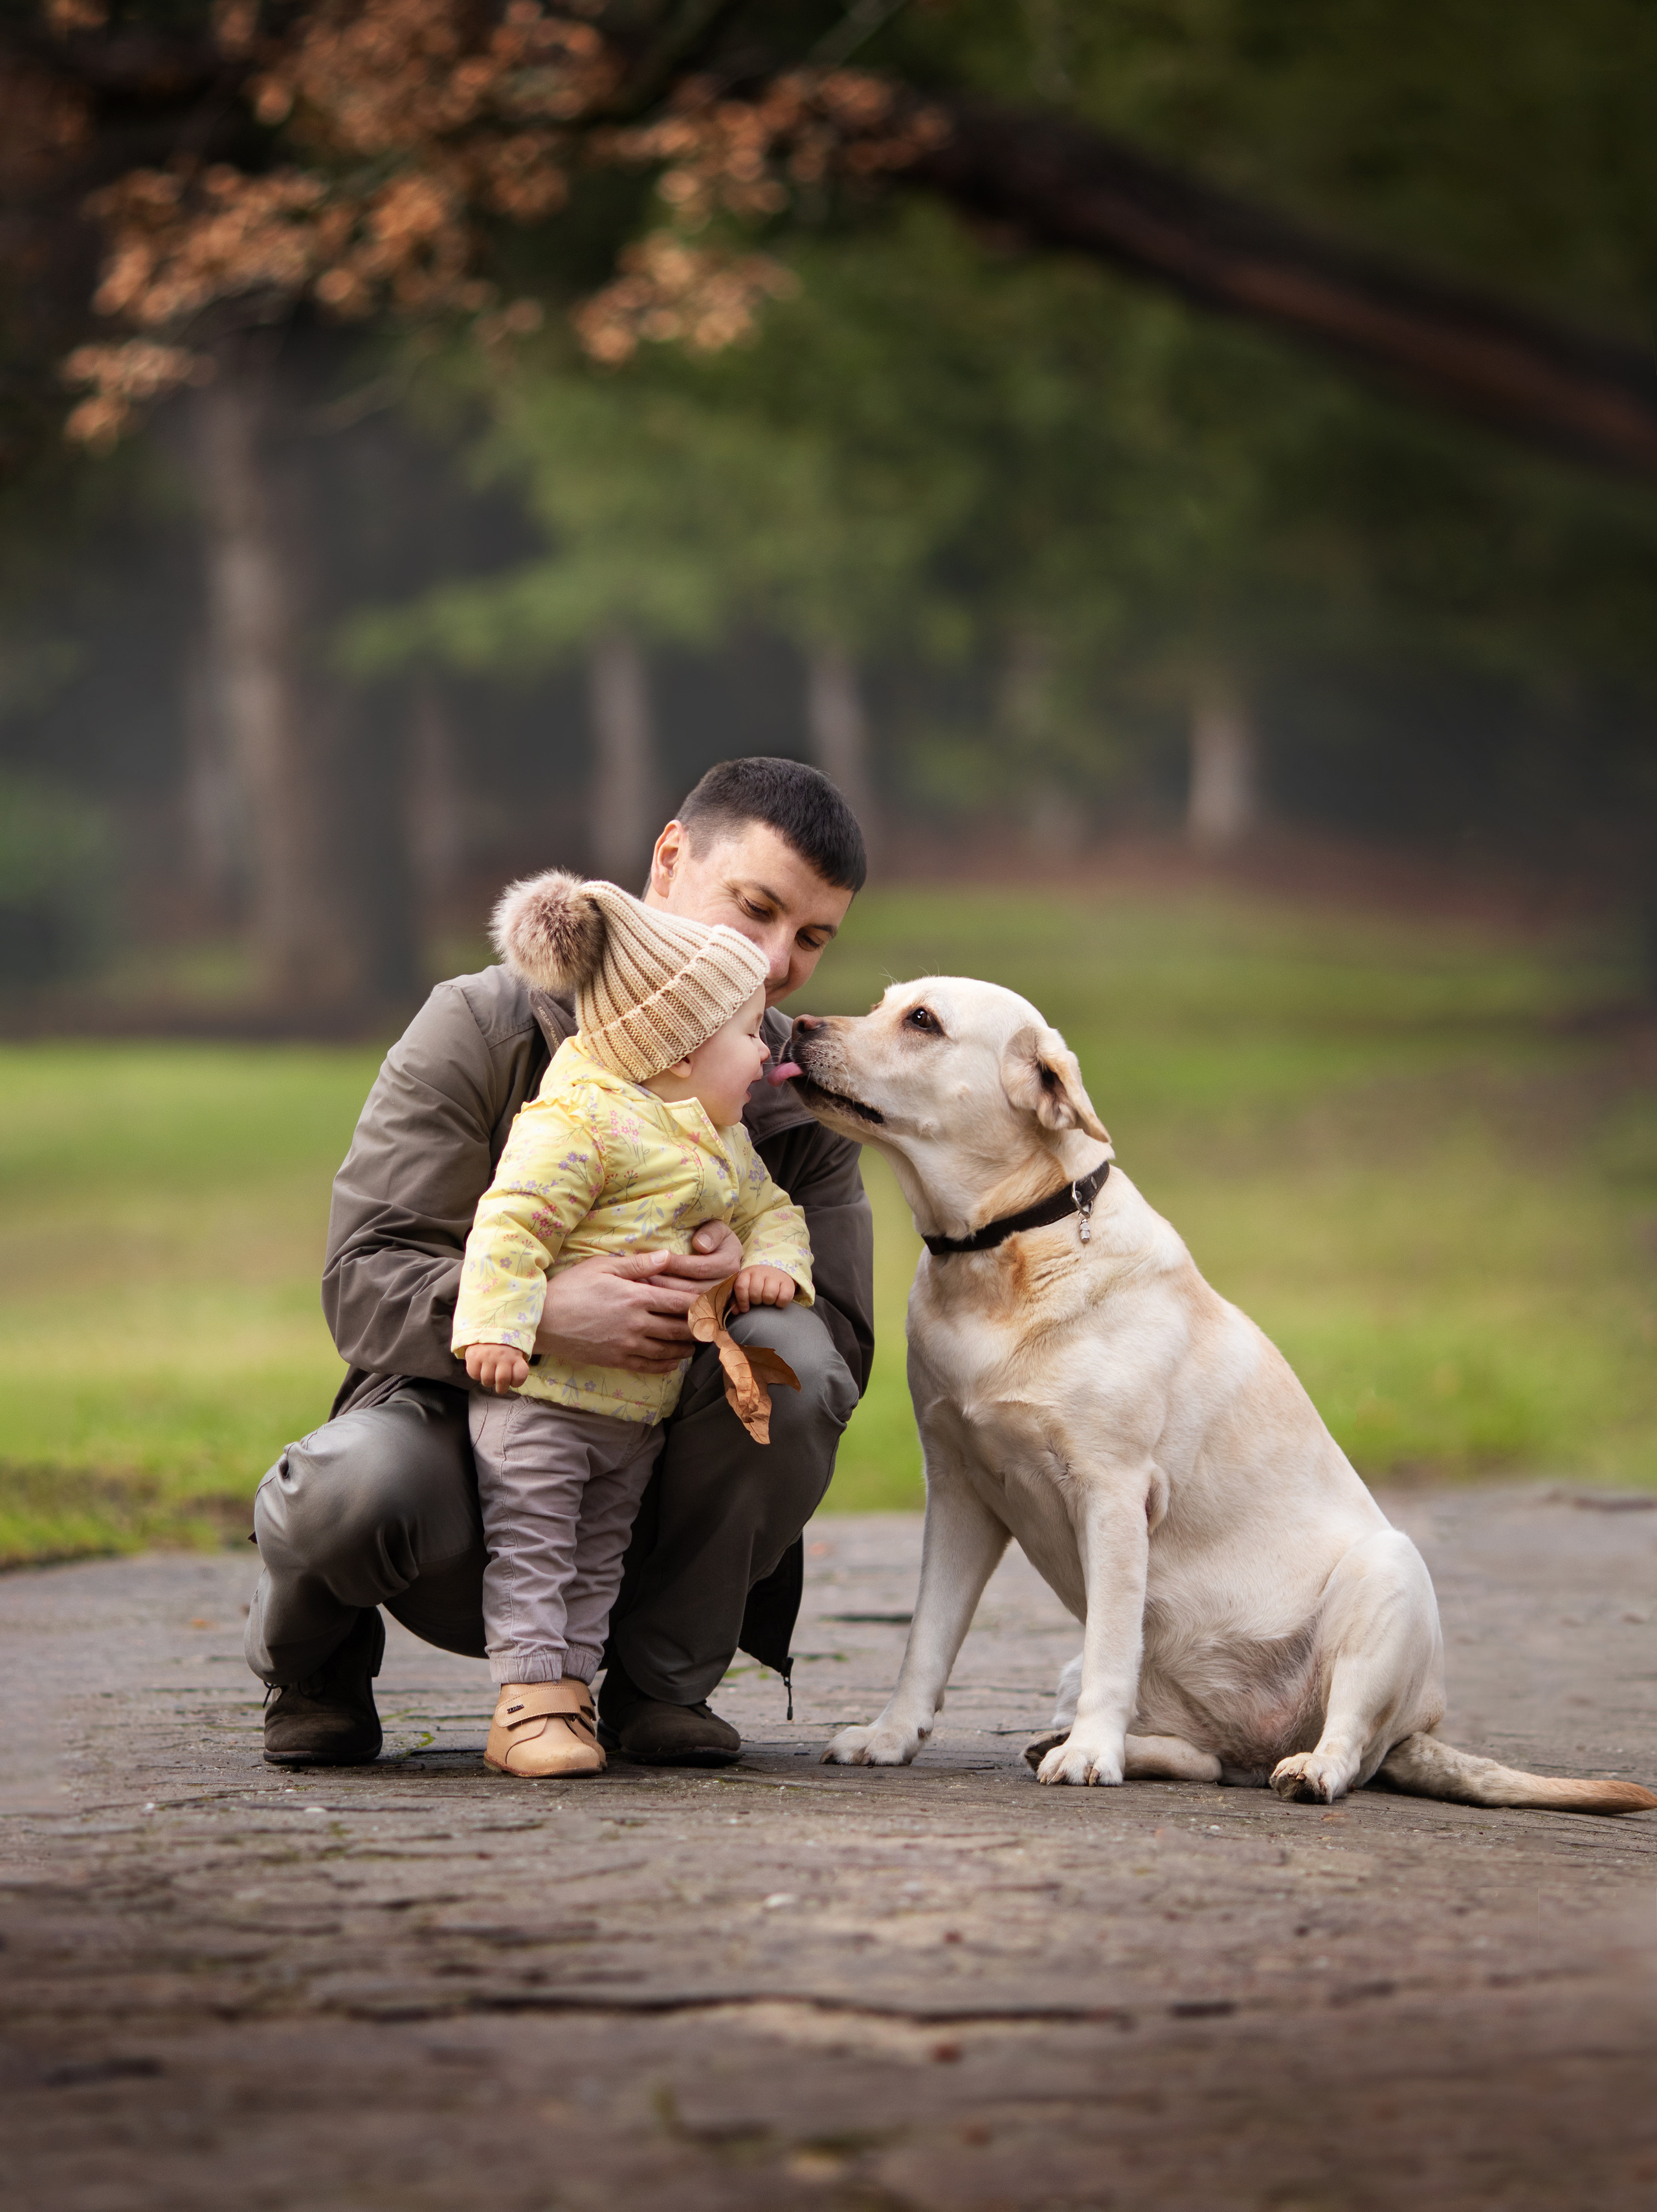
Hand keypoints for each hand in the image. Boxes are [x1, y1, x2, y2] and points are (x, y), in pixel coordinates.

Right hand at [464, 1341, 528, 1393]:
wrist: (486, 1324)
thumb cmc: (503, 1343)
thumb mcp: (515, 1350)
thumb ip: (516, 1363)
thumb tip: (514, 1380)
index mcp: (515, 1355)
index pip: (520, 1375)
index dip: (517, 1382)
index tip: (513, 1380)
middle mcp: (502, 1356)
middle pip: (502, 1381)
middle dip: (501, 1388)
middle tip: (500, 1385)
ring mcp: (487, 1356)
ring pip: (487, 1380)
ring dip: (488, 1381)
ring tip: (489, 1373)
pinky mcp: (473, 1356)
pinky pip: (474, 1374)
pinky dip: (476, 1374)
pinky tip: (479, 1366)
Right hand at [534, 1221, 743, 1374]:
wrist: (542, 1321)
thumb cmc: (571, 1287)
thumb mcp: (602, 1266)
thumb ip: (638, 1264)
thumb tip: (668, 1257)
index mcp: (636, 1297)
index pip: (680, 1302)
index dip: (702, 1303)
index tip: (715, 1302)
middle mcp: (636, 1324)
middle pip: (680, 1329)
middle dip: (700, 1327)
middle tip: (715, 1325)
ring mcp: (627, 1345)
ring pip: (668, 1350)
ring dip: (687, 1347)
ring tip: (697, 1342)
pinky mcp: (616, 1360)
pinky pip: (649, 1366)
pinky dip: (666, 1364)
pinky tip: (673, 1360)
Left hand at [730, 1265, 795, 1313]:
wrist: (776, 1271)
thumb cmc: (757, 1284)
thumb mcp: (745, 1288)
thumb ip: (736, 1300)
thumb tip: (735, 1311)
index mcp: (747, 1273)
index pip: (741, 1286)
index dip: (742, 1300)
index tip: (745, 1309)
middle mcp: (761, 1272)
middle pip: (755, 1292)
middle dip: (756, 1301)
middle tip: (759, 1301)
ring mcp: (775, 1276)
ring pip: (769, 1295)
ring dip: (768, 1301)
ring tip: (767, 1300)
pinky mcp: (787, 1282)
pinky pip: (784, 1297)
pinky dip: (780, 1303)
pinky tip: (778, 1301)